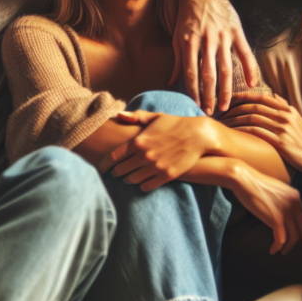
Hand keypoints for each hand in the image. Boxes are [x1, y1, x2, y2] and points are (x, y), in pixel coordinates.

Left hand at [99, 111, 215, 190]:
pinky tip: (142, 183)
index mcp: (138, 141)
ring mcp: (156, 167)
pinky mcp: (167, 175)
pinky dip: (142, 186)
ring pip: (133, 180)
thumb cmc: (176, 124)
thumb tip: (118, 115)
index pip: (113, 156)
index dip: (105, 164)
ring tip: (128, 178)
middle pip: (121, 170)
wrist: (198, 135)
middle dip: (116, 172)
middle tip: (115, 173)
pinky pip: (147, 186)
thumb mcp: (155, 117)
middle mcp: (144, 155)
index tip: (103, 167)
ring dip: (128, 179)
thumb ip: (136, 117)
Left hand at [171, 0, 258, 115]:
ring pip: (226, 68)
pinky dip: (250, 68)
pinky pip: (245, 52)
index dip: (193, 92)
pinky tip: (251, 84)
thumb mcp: (177, 37)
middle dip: (209, 95)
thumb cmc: (188, 17)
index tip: (195, 107)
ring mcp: (222, 35)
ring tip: (226, 106)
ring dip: (226, 90)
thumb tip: (170, 84)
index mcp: (189, 42)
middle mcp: (206, 40)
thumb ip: (177, 61)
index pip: (191, 73)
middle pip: (208, 74)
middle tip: (210, 112)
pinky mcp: (236, 30)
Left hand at [220, 93, 301, 173]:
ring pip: (253, 118)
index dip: (245, 96)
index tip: (231, 98)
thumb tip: (276, 96)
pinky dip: (243, 131)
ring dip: (236, 119)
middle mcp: (284, 116)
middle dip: (236, 108)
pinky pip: (256, 132)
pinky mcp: (279, 142)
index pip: (262, 97)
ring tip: (224, 123)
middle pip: (255, 106)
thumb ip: (286, 108)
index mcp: (287, 110)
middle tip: (222, 111)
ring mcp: (282, 129)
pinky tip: (234, 133)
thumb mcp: (298, 120)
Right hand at [229, 163, 301, 254]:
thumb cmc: (255, 184)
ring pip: (294, 236)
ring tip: (282, 251)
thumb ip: (284, 200)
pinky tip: (273, 249)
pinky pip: (282, 238)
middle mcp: (294, 203)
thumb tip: (284, 213)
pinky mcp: (276, 219)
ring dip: (288, 246)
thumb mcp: (276, 191)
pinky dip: (278, 246)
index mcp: (295, 196)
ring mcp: (286, 211)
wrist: (244, 180)